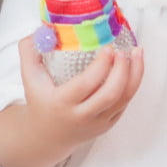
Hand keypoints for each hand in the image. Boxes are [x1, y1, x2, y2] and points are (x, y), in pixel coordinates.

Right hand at [13, 38, 144, 161]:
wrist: (46, 136)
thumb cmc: (40, 102)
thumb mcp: (30, 78)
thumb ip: (29, 51)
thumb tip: (40, 29)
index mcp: (62, 103)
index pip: (86, 84)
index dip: (101, 65)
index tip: (108, 48)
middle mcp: (82, 115)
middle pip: (110, 94)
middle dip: (122, 70)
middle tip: (123, 50)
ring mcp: (97, 122)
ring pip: (124, 99)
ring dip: (134, 74)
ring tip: (136, 53)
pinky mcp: (108, 124)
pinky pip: (125, 104)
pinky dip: (132, 84)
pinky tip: (133, 67)